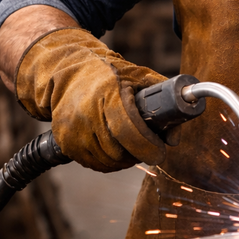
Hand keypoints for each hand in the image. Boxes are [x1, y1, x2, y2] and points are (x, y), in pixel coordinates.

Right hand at [15, 28, 167, 171]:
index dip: (147, 146)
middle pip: (119, 151)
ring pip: (107, 161)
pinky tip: (113, 149)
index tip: (159, 152)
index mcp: (108, 94)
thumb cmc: (110, 74)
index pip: (129, 131)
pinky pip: (93, 163)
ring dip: (123, 160)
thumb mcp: (138, 76)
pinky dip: (107, 162)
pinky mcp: (65, 141)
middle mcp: (86, 113)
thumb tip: (174, 138)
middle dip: (138, 153)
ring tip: (130, 147)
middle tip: (147, 148)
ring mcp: (73, 130)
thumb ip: (164, 99)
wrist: (68, 75)